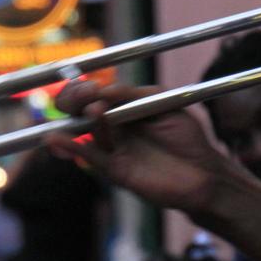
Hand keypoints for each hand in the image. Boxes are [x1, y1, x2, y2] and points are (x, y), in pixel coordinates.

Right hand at [47, 80, 232, 215]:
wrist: (204, 174)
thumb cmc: (188, 138)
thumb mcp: (165, 104)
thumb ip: (136, 96)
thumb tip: (105, 89)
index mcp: (124, 108)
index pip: (95, 93)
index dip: (86, 87)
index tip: (93, 86)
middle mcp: (114, 127)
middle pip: (80, 110)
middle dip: (74, 99)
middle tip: (84, 96)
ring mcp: (112, 148)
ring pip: (83, 131)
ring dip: (82, 119)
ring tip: (93, 112)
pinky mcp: (114, 169)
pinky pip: (89, 156)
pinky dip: (71, 147)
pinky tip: (56, 139)